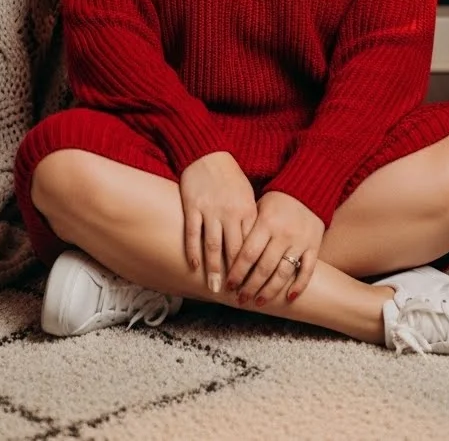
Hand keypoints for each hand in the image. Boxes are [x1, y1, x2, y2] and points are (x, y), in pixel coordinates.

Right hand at [179, 151, 257, 294]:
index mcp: (247, 210)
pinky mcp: (192, 206)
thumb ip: (250, 219)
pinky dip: (193, 250)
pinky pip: (193, 232)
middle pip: (234, 250)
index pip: (251, 245)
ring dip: (214, 269)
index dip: (252, 267)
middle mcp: (230, 213)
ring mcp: (210, 210)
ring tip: (215, 289)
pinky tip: (194, 265)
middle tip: (236, 296)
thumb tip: (255, 246)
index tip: (253, 284)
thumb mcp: (247, 195)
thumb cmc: (230, 176)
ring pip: (213, 246)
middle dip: (236, 275)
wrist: (207, 152)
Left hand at [224, 190, 323, 306]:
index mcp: (266, 222)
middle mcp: (283, 234)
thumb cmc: (277, 199)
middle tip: (241, 299)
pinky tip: (289, 297)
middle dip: (250, 287)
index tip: (228, 285)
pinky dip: (299, 285)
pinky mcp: (314, 246)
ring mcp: (300, 241)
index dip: (237, 272)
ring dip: (270, 291)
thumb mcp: (258, 207)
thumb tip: (225, 253)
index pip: (248, 254)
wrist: (308, 187)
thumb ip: (247, 229)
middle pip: (264, 268)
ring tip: (259, 302)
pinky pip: (307, 270)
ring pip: (284, 273)